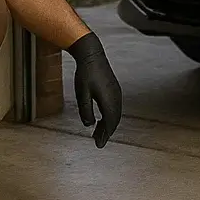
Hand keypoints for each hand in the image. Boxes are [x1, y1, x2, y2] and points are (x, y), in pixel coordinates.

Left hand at [68, 32, 121, 147]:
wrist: (92, 54)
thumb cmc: (85, 74)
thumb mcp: (82, 94)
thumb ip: (85, 110)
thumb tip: (89, 125)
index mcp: (109, 100)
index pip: (110, 123)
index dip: (105, 135)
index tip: (98, 145)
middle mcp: (116, 97)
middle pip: (114, 120)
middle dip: (107, 132)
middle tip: (98, 142)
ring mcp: (116, 93)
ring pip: (115, 114)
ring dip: (108, 125)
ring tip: (98, 133)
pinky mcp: (114, 89)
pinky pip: (114, 107)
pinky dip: (109, 117)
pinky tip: (102, 119)